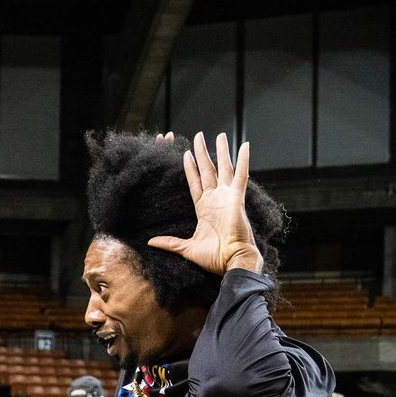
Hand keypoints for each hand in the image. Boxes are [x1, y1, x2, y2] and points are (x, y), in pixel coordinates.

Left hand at [147, 131, 262, 274]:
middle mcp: (216, 199)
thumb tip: (150, 242)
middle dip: (203, 153)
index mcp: (204, 209)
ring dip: (221, 151)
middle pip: (208, 170)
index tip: (185, 154)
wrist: (231, 262)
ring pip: (223, 168)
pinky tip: (245, 145)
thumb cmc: (214, 258)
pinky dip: (244, 160)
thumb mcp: (186, 248)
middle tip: (199, 135)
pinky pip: (241, 176)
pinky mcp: (237, 198)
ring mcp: (227, 197)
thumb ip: (170, 242)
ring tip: (219, 135)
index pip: (195, 183)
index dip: (190, 168)